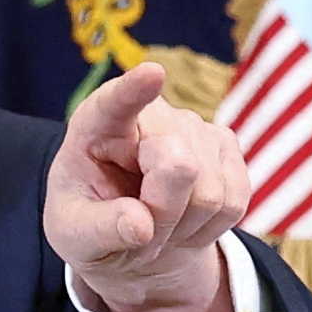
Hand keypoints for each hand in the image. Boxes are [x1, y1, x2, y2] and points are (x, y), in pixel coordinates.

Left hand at [42, 65, 247, 311]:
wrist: (130, 236)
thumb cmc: (92, 227)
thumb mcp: (76, 235)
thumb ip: (101, 229)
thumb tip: (141, 226)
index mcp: (96, 126)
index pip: (115, 103)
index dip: (135, 90)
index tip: (152, 74)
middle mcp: (150, 115)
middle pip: (180, 166)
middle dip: (164, 212)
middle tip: (140, 230)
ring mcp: (193, 127)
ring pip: (211, 192)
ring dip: (185, 226)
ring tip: (159, 227)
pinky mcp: (226, 146)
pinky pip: (234, 202)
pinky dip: (211, 228)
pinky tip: (186, 223)